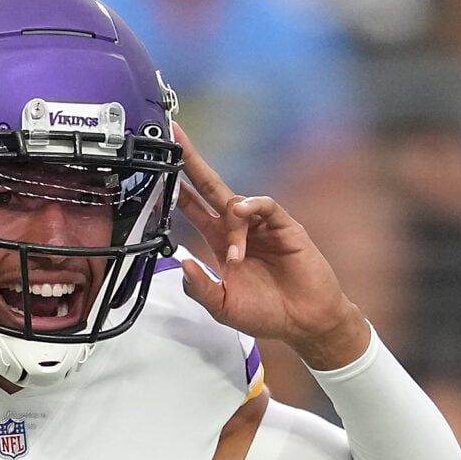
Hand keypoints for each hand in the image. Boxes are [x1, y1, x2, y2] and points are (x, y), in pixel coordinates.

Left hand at [173, 124, 369, 368]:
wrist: (304, 321)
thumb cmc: (265, 313)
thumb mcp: (222, 306)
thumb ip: (200, 288)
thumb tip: (183, 264)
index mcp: (219, 242)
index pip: (192, 207)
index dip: (176, 188)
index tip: (156, 169)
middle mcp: (238, 228)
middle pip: (210, 187)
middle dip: (192, 163)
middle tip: (175, 138)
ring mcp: (261, 225)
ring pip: (236, 202)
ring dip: (231, 223)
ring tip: (236, 257)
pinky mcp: (284, 226)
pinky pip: (266, 206)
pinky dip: (252, 206)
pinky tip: (243, 215)